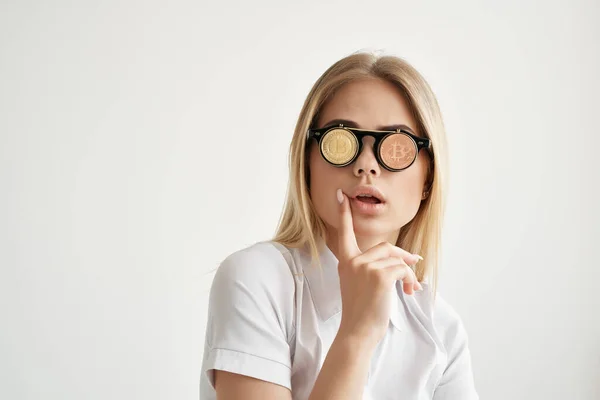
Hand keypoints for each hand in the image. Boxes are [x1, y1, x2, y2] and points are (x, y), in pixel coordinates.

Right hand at [335, 188, 422, 347]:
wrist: (358, 332)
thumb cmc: (361, 312)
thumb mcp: (360, 284)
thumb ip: (372, 267)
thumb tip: (407, 257)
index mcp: (345, 262)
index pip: (344, 233)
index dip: (344, 214)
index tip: (340, 195)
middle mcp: (353, 261)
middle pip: (385, 247)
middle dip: (403, 257)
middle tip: (415, 265)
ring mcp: (365, 267)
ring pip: (396, 258)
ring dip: (408, 271)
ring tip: (410, 287)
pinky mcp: (379, 276)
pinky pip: (402, 269)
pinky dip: (410, 279)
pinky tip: (409, 291)